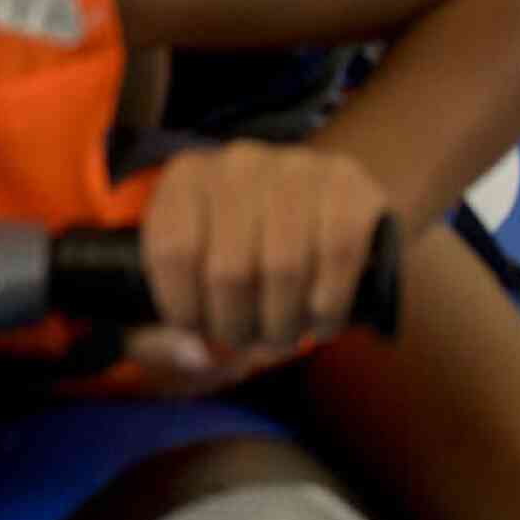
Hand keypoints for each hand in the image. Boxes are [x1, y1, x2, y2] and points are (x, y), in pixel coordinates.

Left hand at [138, 139, 388, 364]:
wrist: (322, 201)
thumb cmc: (248, 242)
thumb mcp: (199, 261)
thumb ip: (175, 313)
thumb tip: (192, 356)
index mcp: (187, 176)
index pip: (172, 252)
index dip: (183, 307)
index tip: (197, 332)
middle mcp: (238, 163)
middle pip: (228, 270)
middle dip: (237, 326)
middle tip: (247, 343)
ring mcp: (296, 168)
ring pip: (283, 269)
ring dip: (283, 324)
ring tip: (282, 338)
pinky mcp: (348, 186)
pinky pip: (337, 259)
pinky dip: (328, 307)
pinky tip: (320, 322)